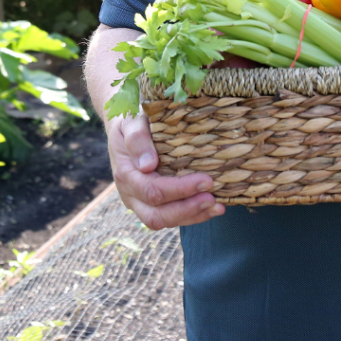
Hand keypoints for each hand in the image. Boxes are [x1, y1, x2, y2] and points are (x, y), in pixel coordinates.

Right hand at [107, 112, 224, 229]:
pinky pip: (168, 217)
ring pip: (162, 221)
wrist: (122, 127)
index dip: (180, 189)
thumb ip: (137, 139)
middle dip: (187, 209)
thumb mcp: (131, 121)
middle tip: (214, 200)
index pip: (153, 190)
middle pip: (156, 215)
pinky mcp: (149, 204)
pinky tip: (210, 208)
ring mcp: (138, 202)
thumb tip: (148, 165)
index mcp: (126, 174)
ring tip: (218, 208)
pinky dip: (190, 215)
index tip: (207, 181)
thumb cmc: (130, 119)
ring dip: (192, 217)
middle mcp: (130, 193)